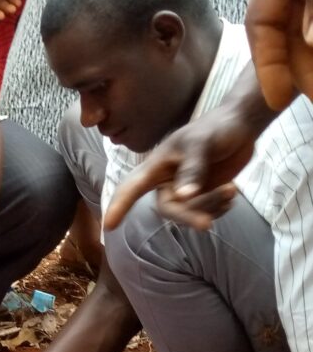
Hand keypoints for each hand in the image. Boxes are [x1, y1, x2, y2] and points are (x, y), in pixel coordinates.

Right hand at [104, 102, 259, 231]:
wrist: (243, 125)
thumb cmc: (215, 128)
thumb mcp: (201, 143)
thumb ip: (192, 169)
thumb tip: (183, 197)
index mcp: (156, 166)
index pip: (132, 188)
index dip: (119, 206)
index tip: (108, 226)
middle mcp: (166, 181)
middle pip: (168, 209)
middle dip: (187, 216)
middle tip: (207, 224)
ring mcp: (185, 190)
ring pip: (189, 212)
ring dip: (210, 207)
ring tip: (231, 190)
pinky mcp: (203, 195)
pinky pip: (206, 212)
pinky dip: (220, 208)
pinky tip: (231, 192)